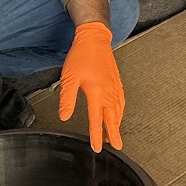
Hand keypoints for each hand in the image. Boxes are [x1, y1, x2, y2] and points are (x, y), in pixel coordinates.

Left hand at [59, 22, 124, 152]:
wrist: (94, 38)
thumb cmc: (81, 55)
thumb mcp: (69, 78)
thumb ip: (67, 99)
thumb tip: (64, 116)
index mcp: (97, 92)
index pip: (97, 120)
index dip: (97, 136)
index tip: (97, 148)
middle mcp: (108, 91)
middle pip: (113, 118)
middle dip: (114, 134)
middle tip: (116, 146)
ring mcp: (114, 86)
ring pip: (118, 111)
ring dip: (117, 124)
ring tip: (115, 135)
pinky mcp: (116, 81)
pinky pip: (121, 101)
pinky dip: (120, 112)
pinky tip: (119, 114)